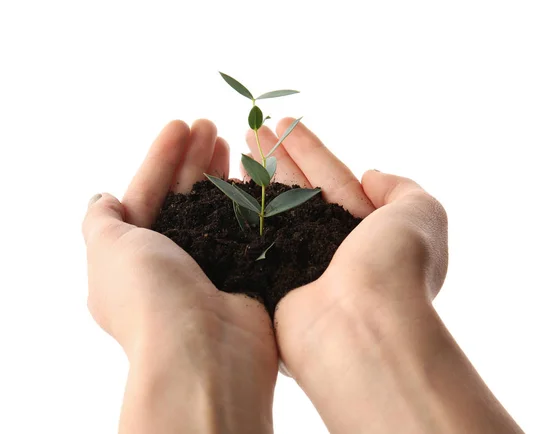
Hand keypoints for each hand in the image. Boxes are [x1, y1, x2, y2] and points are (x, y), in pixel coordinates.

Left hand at [83, 120, 276, 432]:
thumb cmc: (150, 295)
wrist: (206, 351)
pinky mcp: (243, 273)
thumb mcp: (108, 250)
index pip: (145, 195)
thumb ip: (101, 221)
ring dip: (221, 174)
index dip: (160, 158)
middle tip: (211, 125)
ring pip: (216, 210)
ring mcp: (210, 268)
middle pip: (184, 198)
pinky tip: (257, 177)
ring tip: (232, 140)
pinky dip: (250, 202)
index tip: (180, 125)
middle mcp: (171, 262)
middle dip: (194, 159)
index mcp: (134, 257)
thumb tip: (102, 200)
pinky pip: (245, 229)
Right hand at [245, 118, 447, 376]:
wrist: (361, 326)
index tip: (284, 123)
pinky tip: (224, 184)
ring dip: (257, 176)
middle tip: (252, 129)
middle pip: (300, 192)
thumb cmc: (397, 268)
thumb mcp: (421, 214)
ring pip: (275, 212)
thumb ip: (402, 190)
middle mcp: (333, 251)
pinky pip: (255, 238)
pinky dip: (242, 211)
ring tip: (236, 142)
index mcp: (368, 234)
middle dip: (278, 158)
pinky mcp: (271, 285)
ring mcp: (300, 268)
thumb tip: (371, 177)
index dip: (310, 151)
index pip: (335, 181)